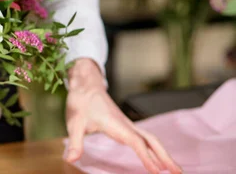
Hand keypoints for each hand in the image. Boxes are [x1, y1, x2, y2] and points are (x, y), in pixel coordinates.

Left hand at [64, 59, 181, 173]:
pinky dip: (154, 149)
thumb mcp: (74, 122)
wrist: (85, 85)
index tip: (156, 172)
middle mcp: (126, 124)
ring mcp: (127, 124)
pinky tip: (155, 158)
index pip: (136, 142)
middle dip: (165, 157)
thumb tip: (70, 159)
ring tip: (173, 170)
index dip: (147, 157)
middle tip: (178, 173)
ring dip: (162, 153)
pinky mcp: (125, 125)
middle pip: (151, 141)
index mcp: (116, 124)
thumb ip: (75, 142)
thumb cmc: (81, 102)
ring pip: (150, 139)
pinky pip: (144, 138)